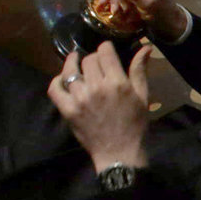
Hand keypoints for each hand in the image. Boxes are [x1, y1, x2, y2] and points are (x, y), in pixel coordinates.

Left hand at [48, 41, 153, 171]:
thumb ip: (140, 71)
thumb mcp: (142, 96)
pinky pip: (55, 88)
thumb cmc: (135, 124)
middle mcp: (97, 87)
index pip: (104, 52)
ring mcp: (80, 98)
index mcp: (117, 82)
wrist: (119, 152)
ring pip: (70, 71)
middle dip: (93, 58)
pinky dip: (57, 81)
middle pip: (88, 60)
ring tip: (75, 63)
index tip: (107, 51)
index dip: (105, 48)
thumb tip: (145, 47)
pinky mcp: (68, 109)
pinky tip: (63, 79)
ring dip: (73, 64)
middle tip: (96, 64)